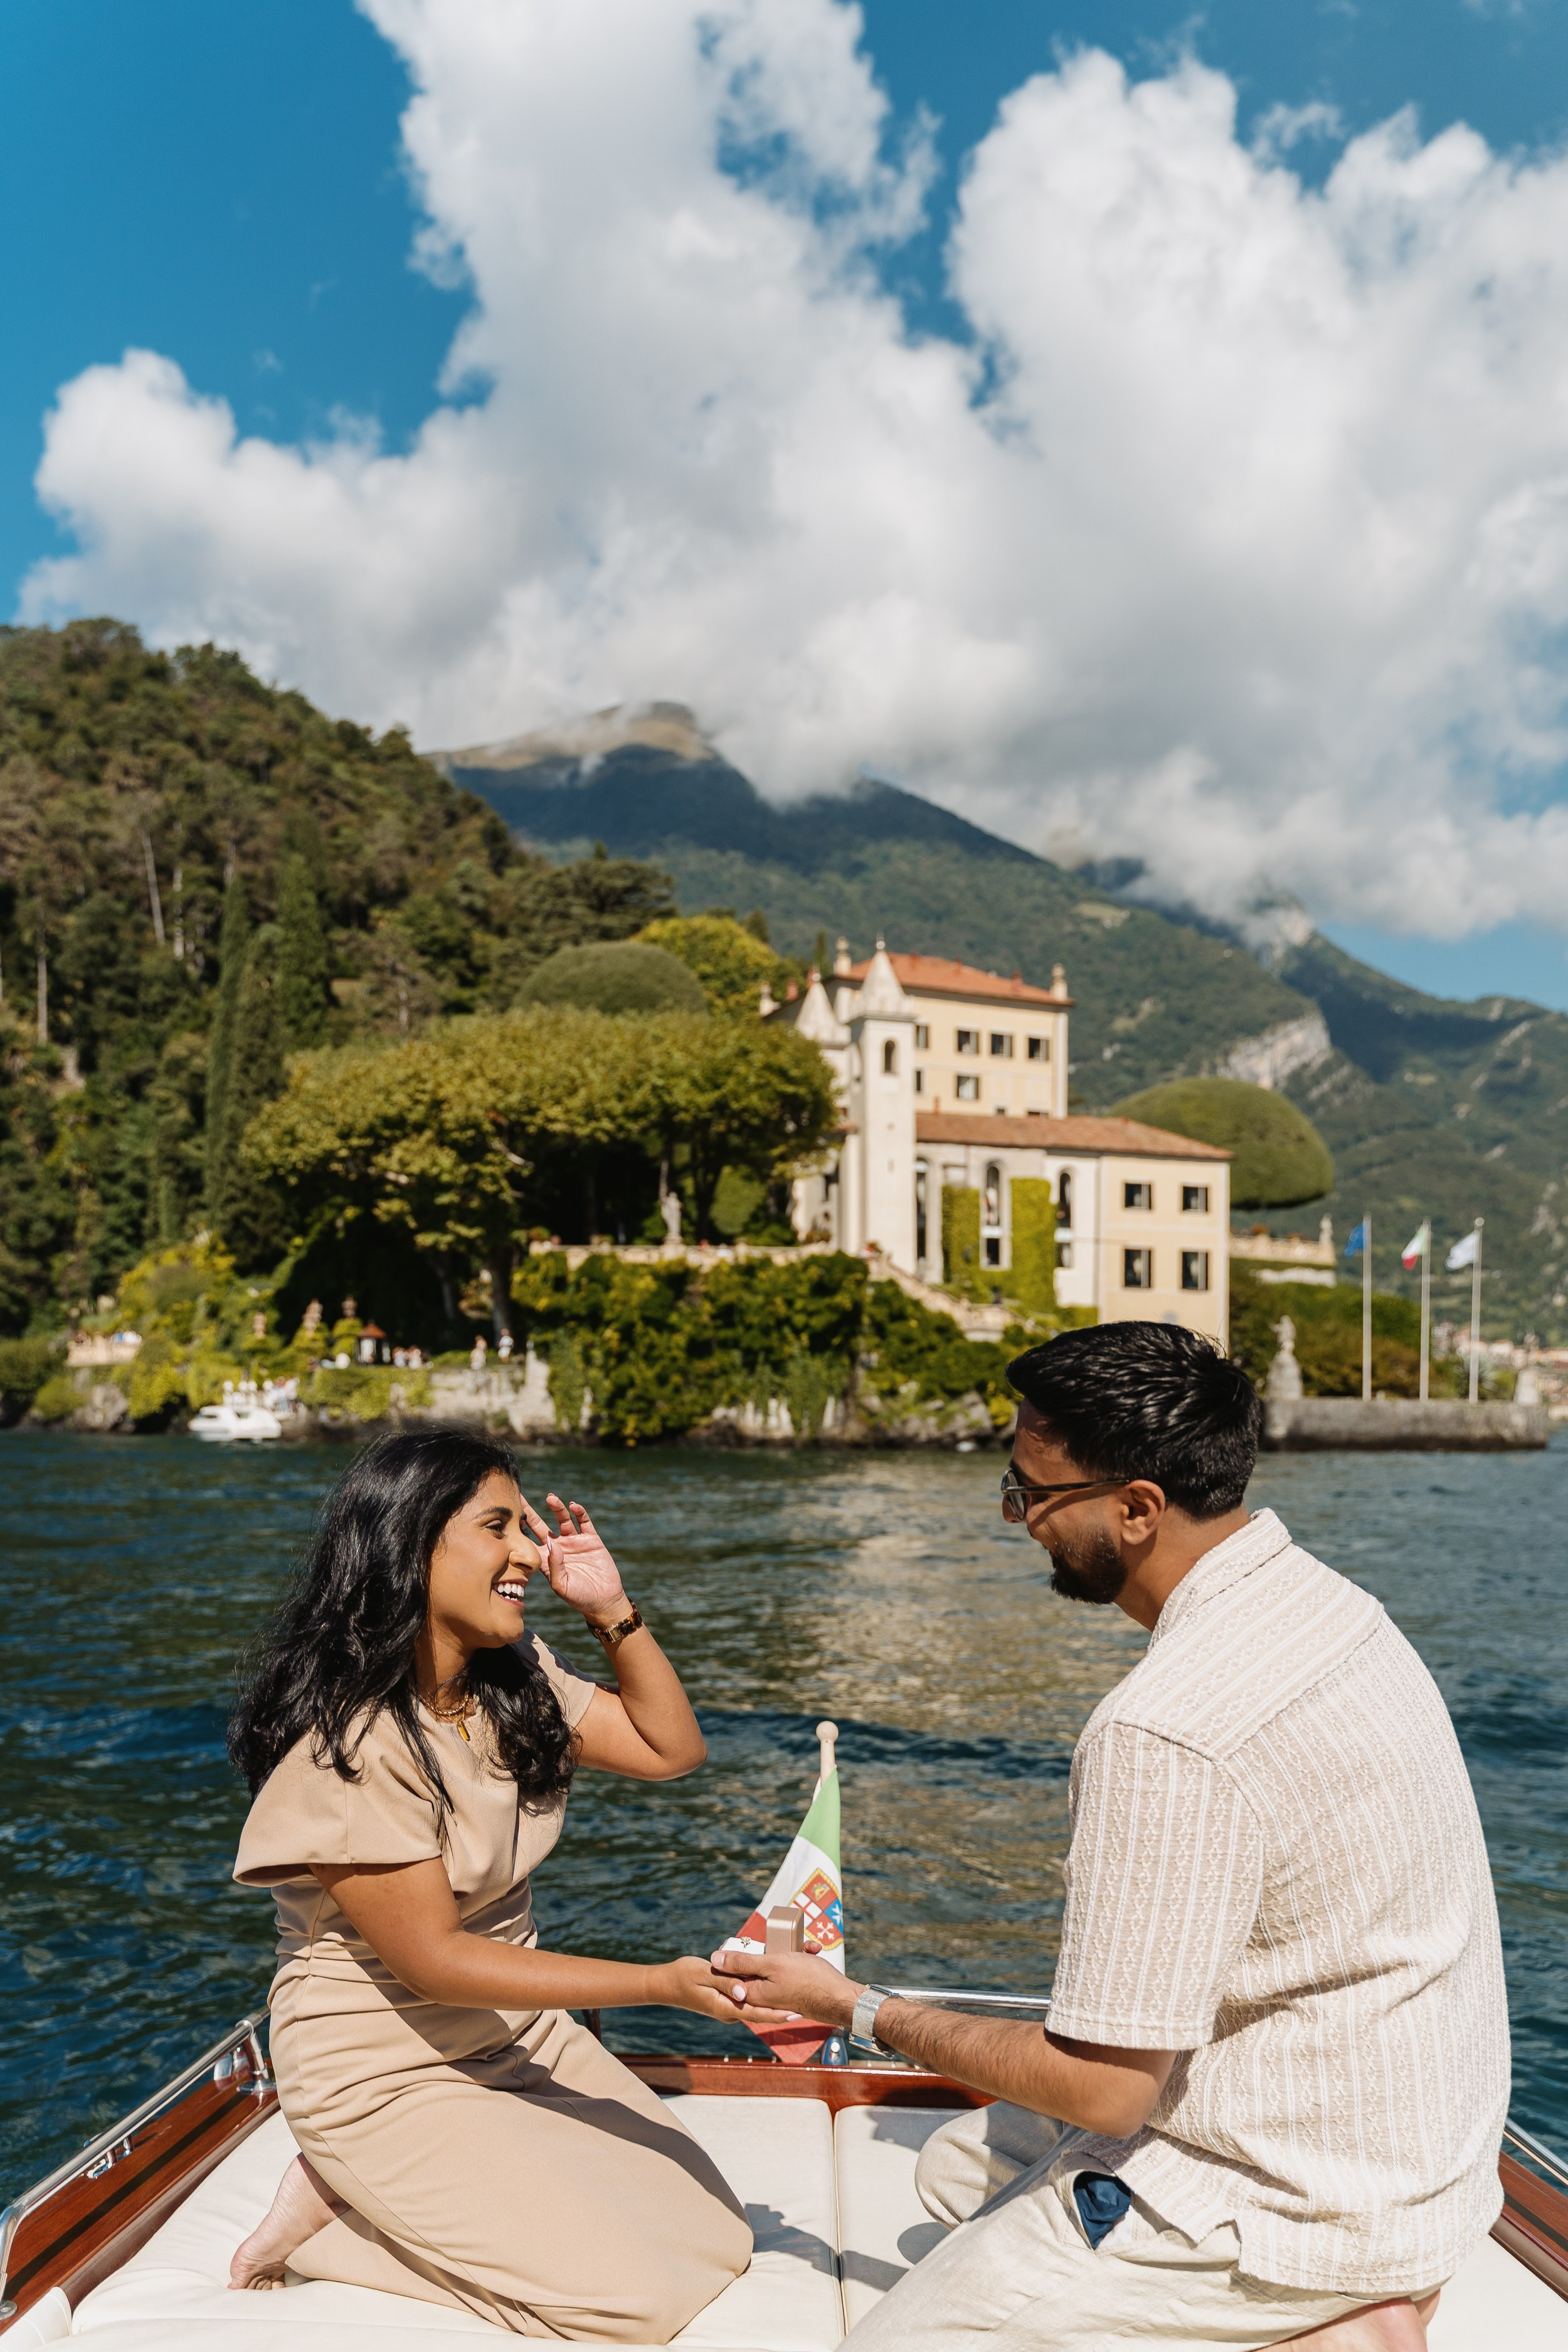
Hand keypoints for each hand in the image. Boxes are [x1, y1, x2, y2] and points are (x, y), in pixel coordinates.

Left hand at [522, 1493, 626, 1623]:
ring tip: (551, 1498)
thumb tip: (550, 1542)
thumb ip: (553, 1566)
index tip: (508, 1518)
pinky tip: (574, 1506)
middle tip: (519, 1497)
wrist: (603, 1601)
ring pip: (563, 1520)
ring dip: (557, 1508)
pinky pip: (584, 1522)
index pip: (528, 1542)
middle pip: (540, 1526)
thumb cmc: (579, 1598)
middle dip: (530, 1512)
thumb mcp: (561, 1586)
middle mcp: (558, 1547)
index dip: (519, 1531)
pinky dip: (580, 1513)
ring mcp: (575, 1542)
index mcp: (546, 1560)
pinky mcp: (591, 1540)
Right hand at [650, 1955, 794, 2026]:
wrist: (667, 1984)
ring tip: (796, 1993)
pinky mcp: (729, 1999)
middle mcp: (730, 2011)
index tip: (797, 2012)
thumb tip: (745, 1993)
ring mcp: (729, 2006)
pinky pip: (748, 1998)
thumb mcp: (704, 1975)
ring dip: (774, 2000)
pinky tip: (774, 1984)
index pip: (756, 2013)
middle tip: (805, 2002)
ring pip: (755, 2004)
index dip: (777, 2014)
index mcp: (725, 2008)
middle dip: (781, 2007)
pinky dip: (762, 1993)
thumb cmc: (683, 1976)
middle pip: (760, 2010)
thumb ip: (725, 1983)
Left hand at [708, 1948, 858, 2032]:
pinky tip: (812, 1953)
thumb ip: (742, 1963)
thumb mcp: (772, 1965)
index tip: (747, 1940)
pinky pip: (790, 1970)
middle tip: (786, 1943)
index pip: (732, 1971)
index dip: (736, 1952)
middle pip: (756, 1966)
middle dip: (771, 1949)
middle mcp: (764, 1996)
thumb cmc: (807, 1980)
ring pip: (777, 1965)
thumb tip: (714, 1960)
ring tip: (807, 1947)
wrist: (841, 1998)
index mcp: (753, 1993)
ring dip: (791, 1951)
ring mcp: (779, 1994)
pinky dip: (800, 1959)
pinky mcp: (793, 1991)